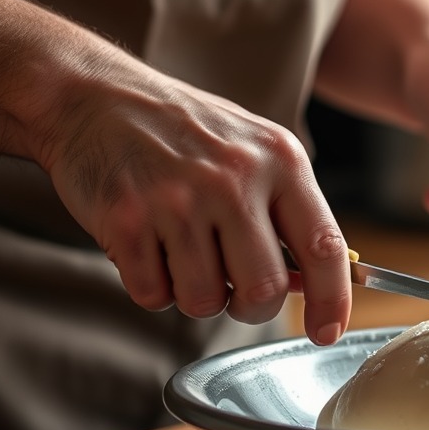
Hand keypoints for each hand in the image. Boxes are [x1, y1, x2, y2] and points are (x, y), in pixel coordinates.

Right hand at [39, 58, 351, 344]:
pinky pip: (154, 295)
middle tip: (233, 287)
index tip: (327, 332)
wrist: (96, 98)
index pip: (324, 246)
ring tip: (182, 249)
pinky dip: (152, 285)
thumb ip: (287, 212)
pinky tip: (149, 244)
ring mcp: (180, 199)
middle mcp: (235, 178)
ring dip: (195, 293)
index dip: (332, 300)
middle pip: (263, 290)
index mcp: (280, 160)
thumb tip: (310, 284)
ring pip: (205, 301)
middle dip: (250, 307)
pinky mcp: (128, 220)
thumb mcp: (255, 151)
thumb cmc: (187, 133)